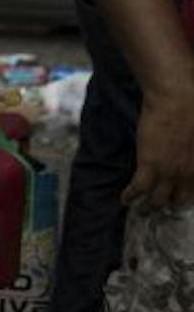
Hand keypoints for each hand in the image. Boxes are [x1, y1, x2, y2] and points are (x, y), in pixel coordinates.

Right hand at [127, 88, 193, 210]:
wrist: (177, 100)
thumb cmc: (193, 110)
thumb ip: (193, 151)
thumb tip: (187, 154)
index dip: (185, 199)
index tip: (178, 200)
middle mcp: (188, 174)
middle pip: (177, 201)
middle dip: (168, 206)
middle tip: (160, 206)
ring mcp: (168, 172)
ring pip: (156, 200)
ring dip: (146, 208)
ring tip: (139, 210)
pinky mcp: (149, 165)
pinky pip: (138, 189)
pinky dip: (130, 196)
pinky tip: (124, 199)